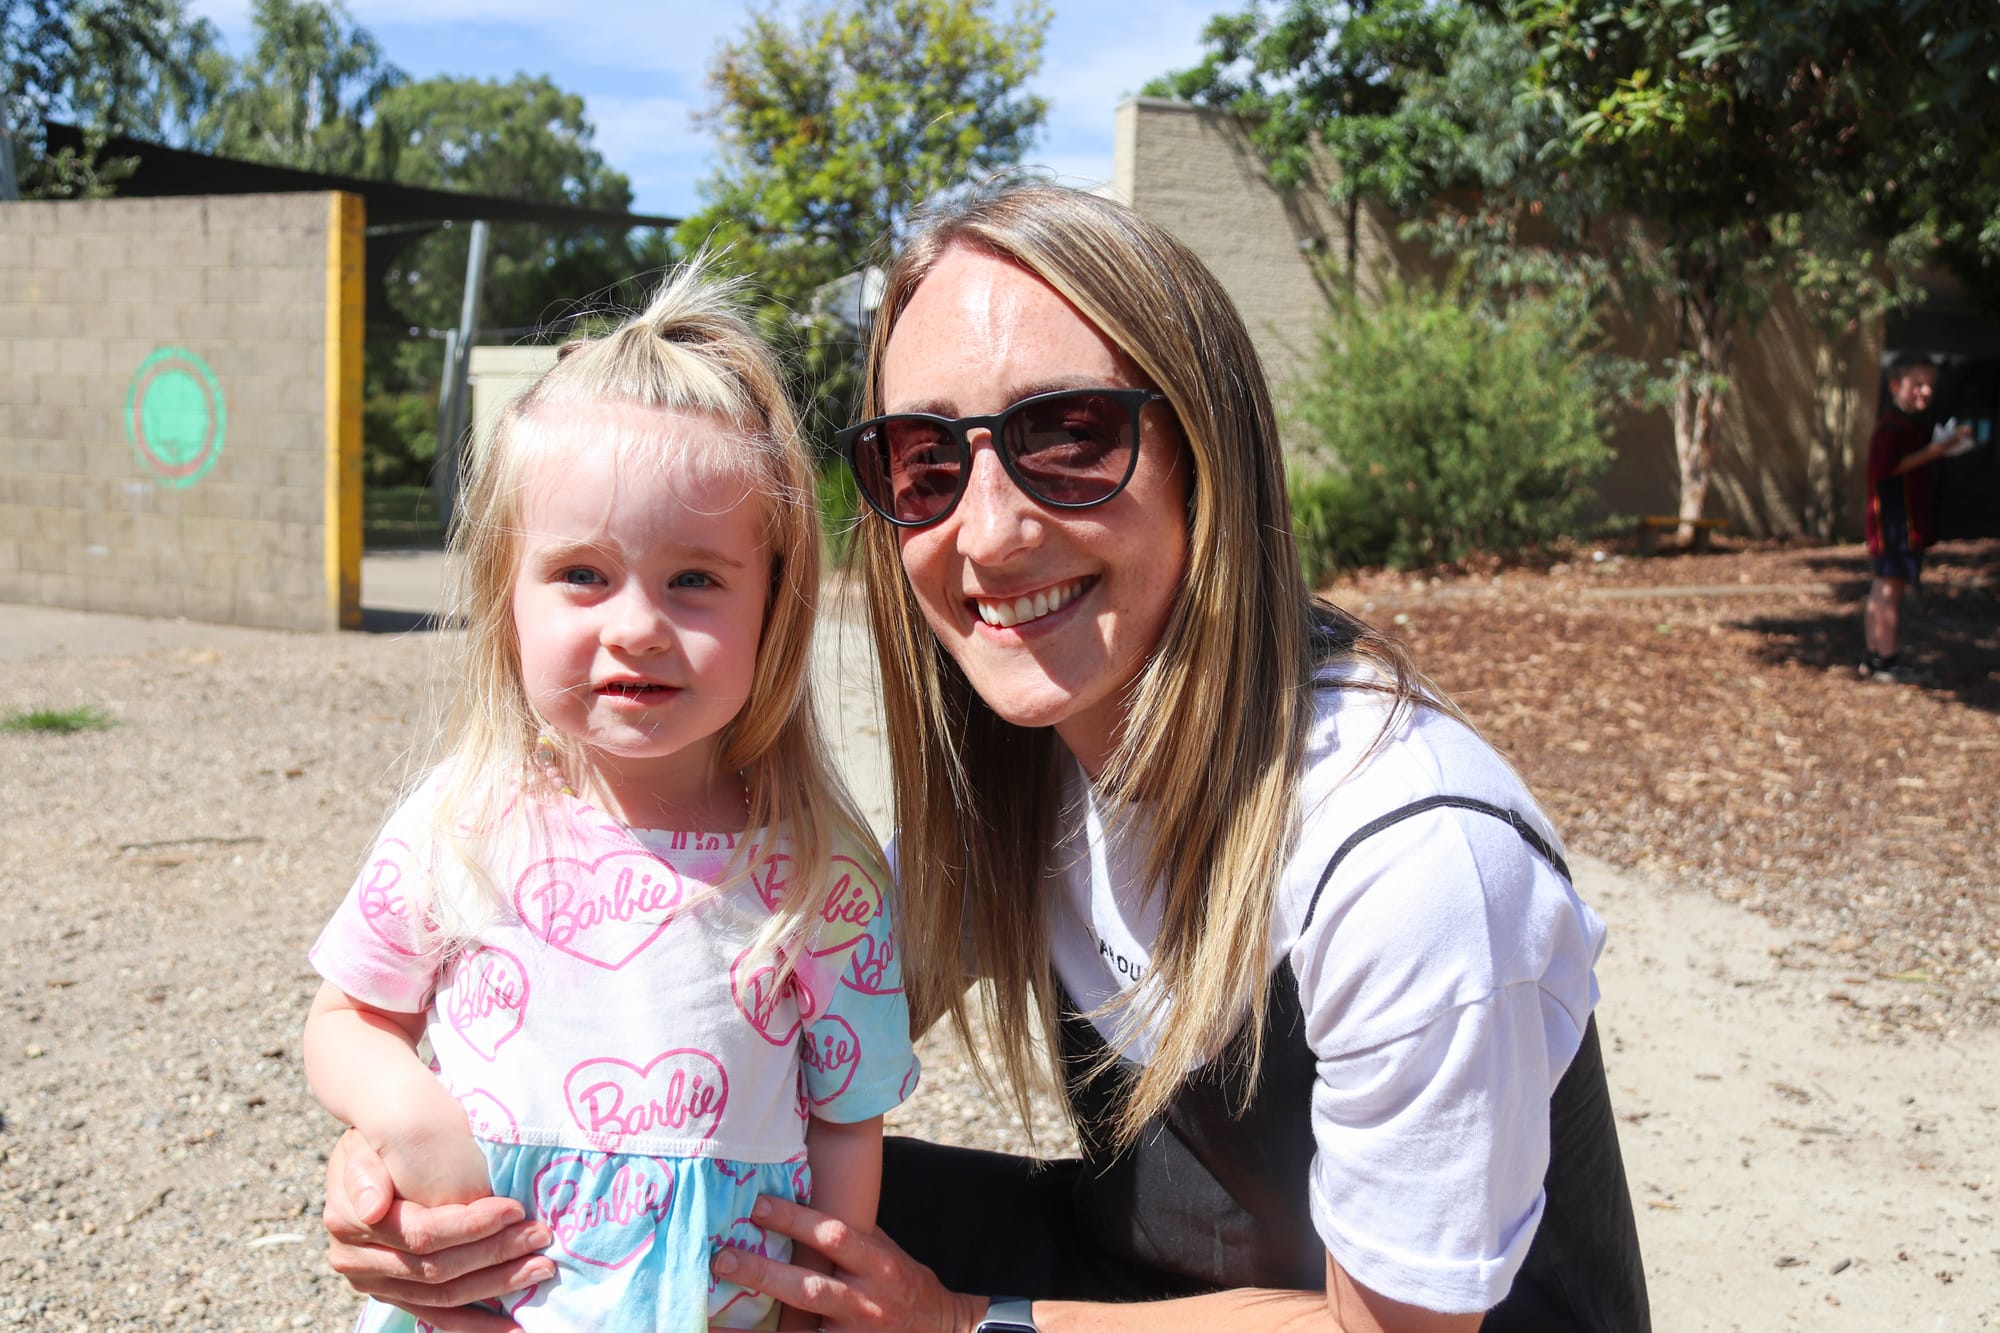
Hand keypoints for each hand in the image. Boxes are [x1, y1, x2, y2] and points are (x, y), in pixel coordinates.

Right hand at [323, 1129, 555, 1331]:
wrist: (368, 1160)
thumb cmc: (378, 1141)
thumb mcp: (367, 1141)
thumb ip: (367, 1171)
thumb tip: (372, 1208)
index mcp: (351, 1222)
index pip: (422, 1233)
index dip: (472, 1226)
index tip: (515, 1209)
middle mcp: (357, 1262)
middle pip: (437, 1269)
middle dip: (495, 1254)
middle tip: (540, 1237)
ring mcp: (375, 1284)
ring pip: (443, 1297)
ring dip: (497, 1286)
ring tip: (541, 1269)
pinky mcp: (394, 1296)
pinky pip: (437, 1317)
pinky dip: (476, 1324)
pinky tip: (511, 1326)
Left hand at [709, 1194, 985, 1332]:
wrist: (940, 1330)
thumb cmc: (904, 1283)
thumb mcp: (886, 1251)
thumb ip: (851, 1233)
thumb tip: (803, 1197)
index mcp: (878, 1263)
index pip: (835, 1236)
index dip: (796, 1220)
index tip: (757, 1206)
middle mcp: (867, 1300)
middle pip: (811, 1288)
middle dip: (764, 1273)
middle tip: (723, 1259)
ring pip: (804, 1328)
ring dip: (762, 1322)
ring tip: (714, 1317)